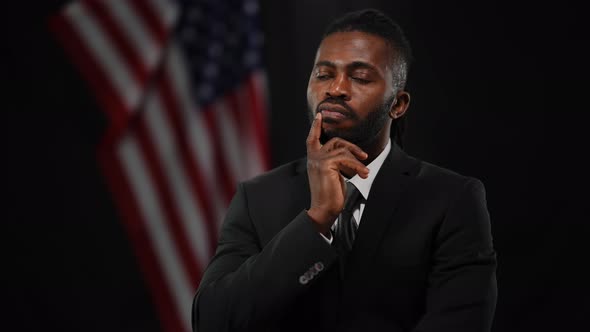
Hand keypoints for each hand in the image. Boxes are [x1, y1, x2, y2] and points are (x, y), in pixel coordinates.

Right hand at [306, 113, 368, 234]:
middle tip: (364, 156)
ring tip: (365, 172)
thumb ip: (335, 163)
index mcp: (313, 160)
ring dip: (357, 161)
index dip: (315, 127)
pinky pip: (346, 159)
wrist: (324, 209)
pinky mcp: (326, 165)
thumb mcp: (332, 175)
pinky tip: (364, 174)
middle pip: (335, 142)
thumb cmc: (330, 196)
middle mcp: (313, 158)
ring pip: (343, 150)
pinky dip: (357, 167)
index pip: (312, 139)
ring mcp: (318, 160)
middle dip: (351, 146)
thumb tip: (348, 156)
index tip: (319, 116)